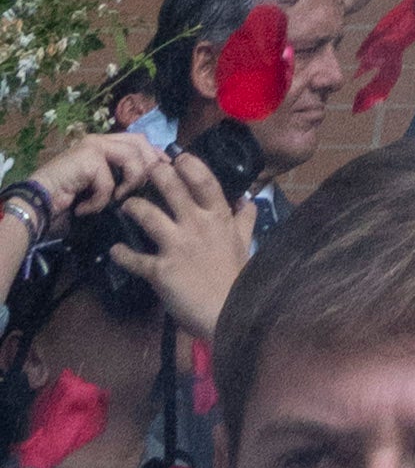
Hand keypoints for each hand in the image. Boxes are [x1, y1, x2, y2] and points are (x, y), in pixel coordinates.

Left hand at [122, 151, 261, 344]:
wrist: (228, 310)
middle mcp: (196, 224)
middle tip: (144, 170)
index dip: (189, 164)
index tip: (177, 157)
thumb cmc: (236, 275)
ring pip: (149, 216)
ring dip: (134, 207)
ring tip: (125, 205)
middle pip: (172, 189)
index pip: (203, 180)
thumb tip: (248, 199)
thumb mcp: (245, 241)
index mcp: (218, 216)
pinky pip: (136, 259)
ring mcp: (176, 246)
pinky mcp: (160, 270)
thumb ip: (245, 218)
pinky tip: (114, 251)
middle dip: (156, 175)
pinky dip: (122, 255)